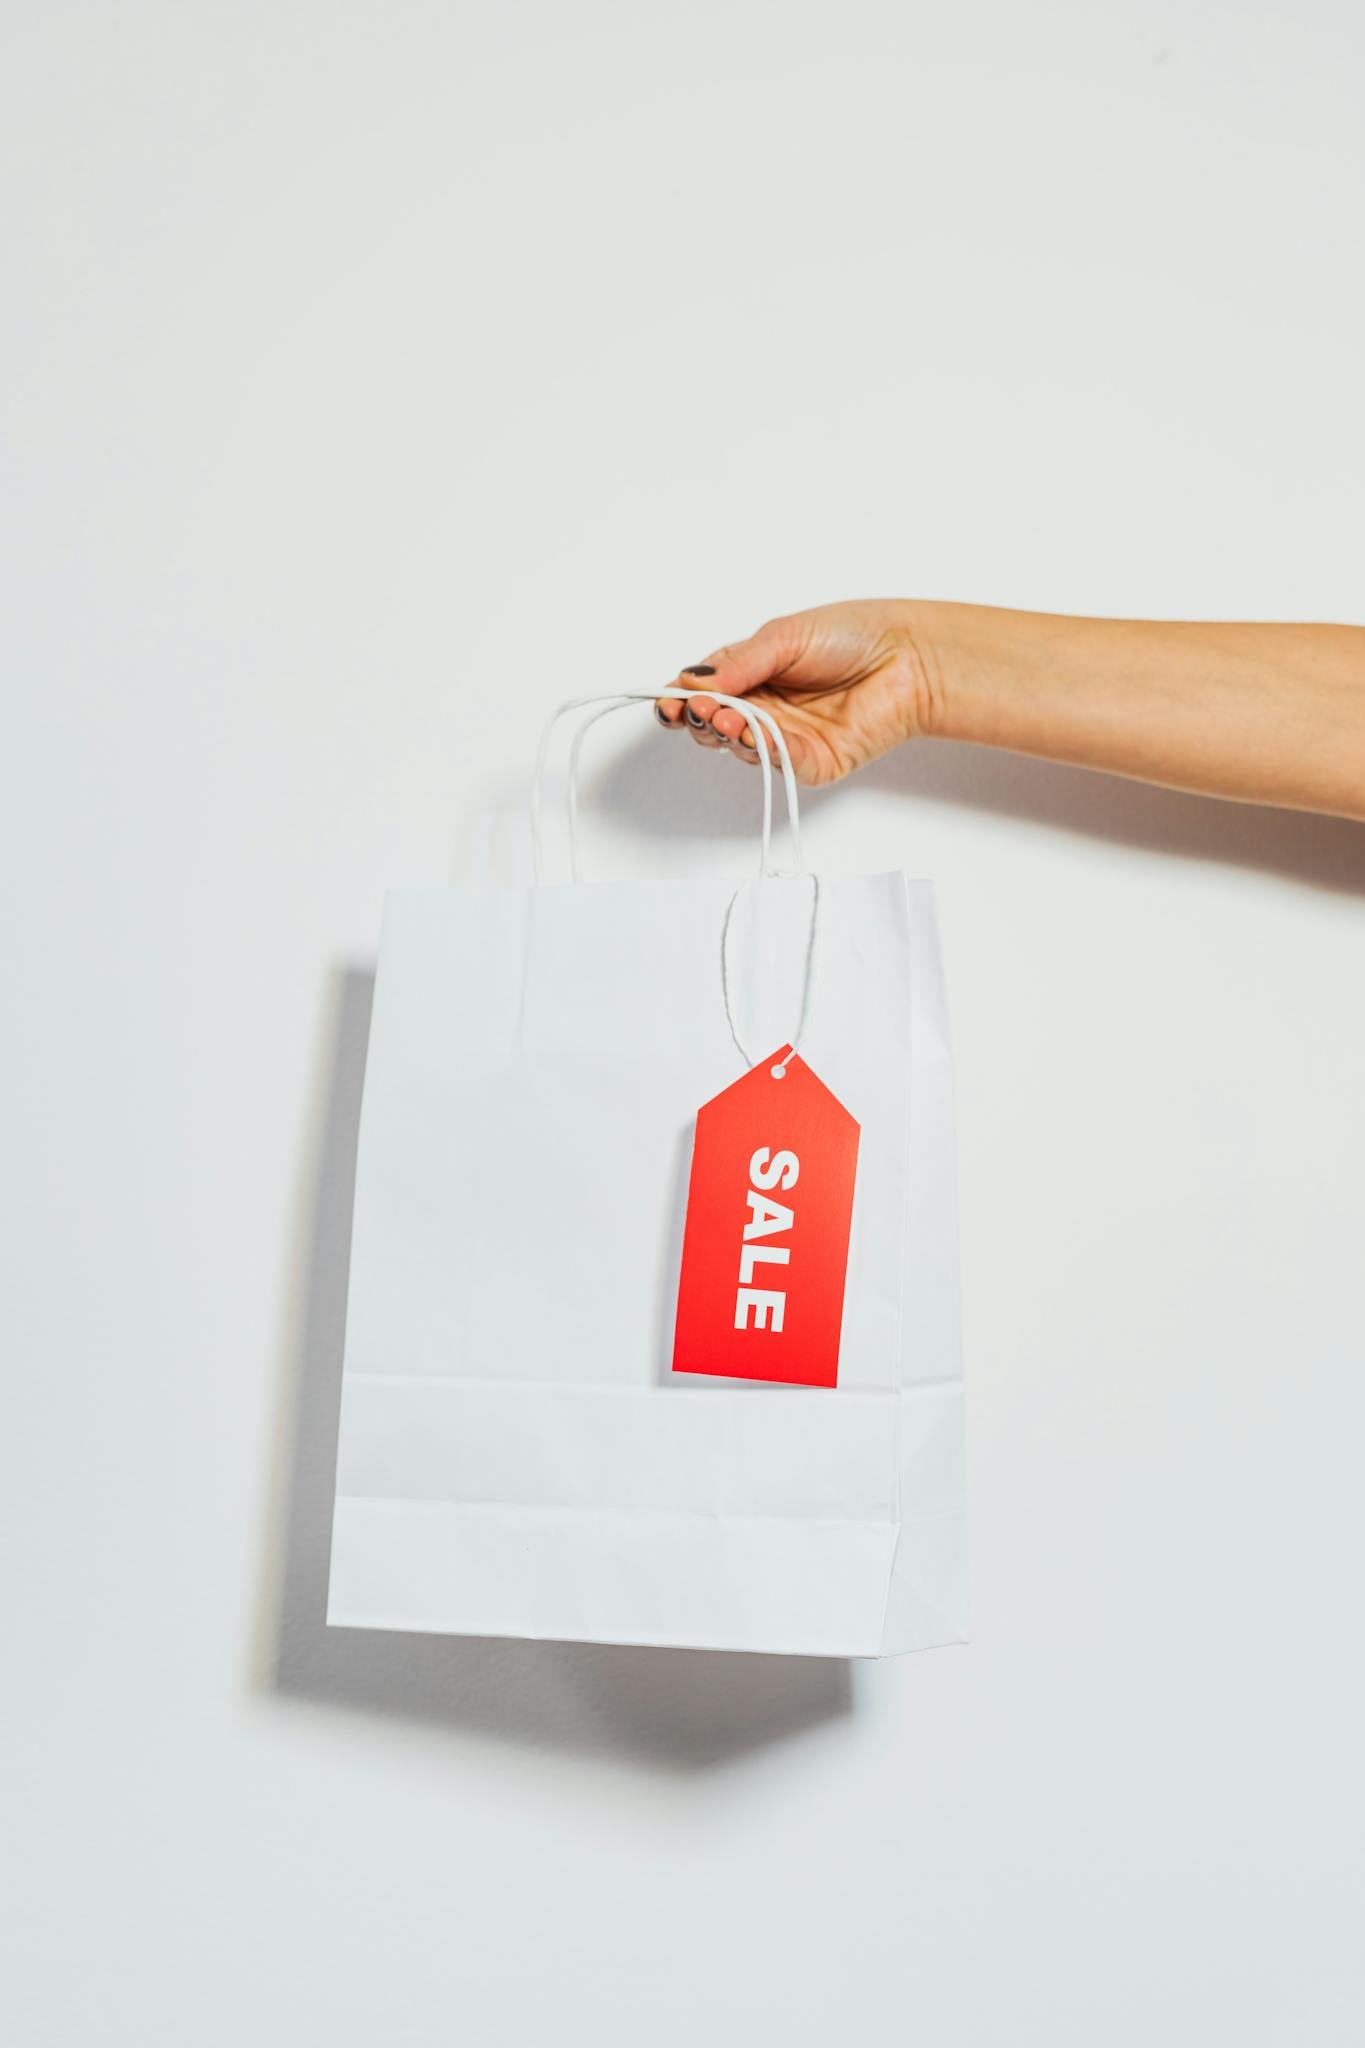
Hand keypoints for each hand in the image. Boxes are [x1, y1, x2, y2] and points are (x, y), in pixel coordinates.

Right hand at [654, 600, 940, 786]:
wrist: (909, 656)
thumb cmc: (853, 636)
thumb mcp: (784, 636)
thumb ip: (738, 662)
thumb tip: (692, 681)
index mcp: (754, 675)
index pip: (705, 693)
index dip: (682, 700)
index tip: (669, 701)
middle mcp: (767, 710)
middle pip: (714, 725)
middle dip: (699, 718)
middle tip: (701, 707)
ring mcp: (788, 739)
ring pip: (740, 747)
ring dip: (726, 732)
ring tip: (726, 714)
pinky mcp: (813, 762)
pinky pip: (779, 763)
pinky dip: (760, 749)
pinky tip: (749, 730)